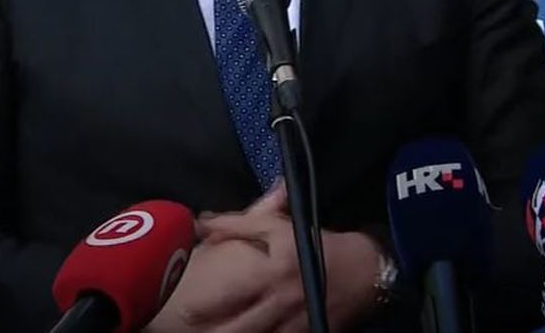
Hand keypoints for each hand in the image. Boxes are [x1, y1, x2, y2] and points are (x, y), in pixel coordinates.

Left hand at [152, 183, 381, 331]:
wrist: (368, 271)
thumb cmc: (318, 244)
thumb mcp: (281, 226)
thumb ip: (239, 223)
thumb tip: (201, 222)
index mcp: (274, 271)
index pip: (232, 289)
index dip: (203, 303)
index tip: (177, 309)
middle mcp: (281, 303)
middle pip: (238, 327)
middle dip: (210, 330)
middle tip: (181, 329)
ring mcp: (293, 327)